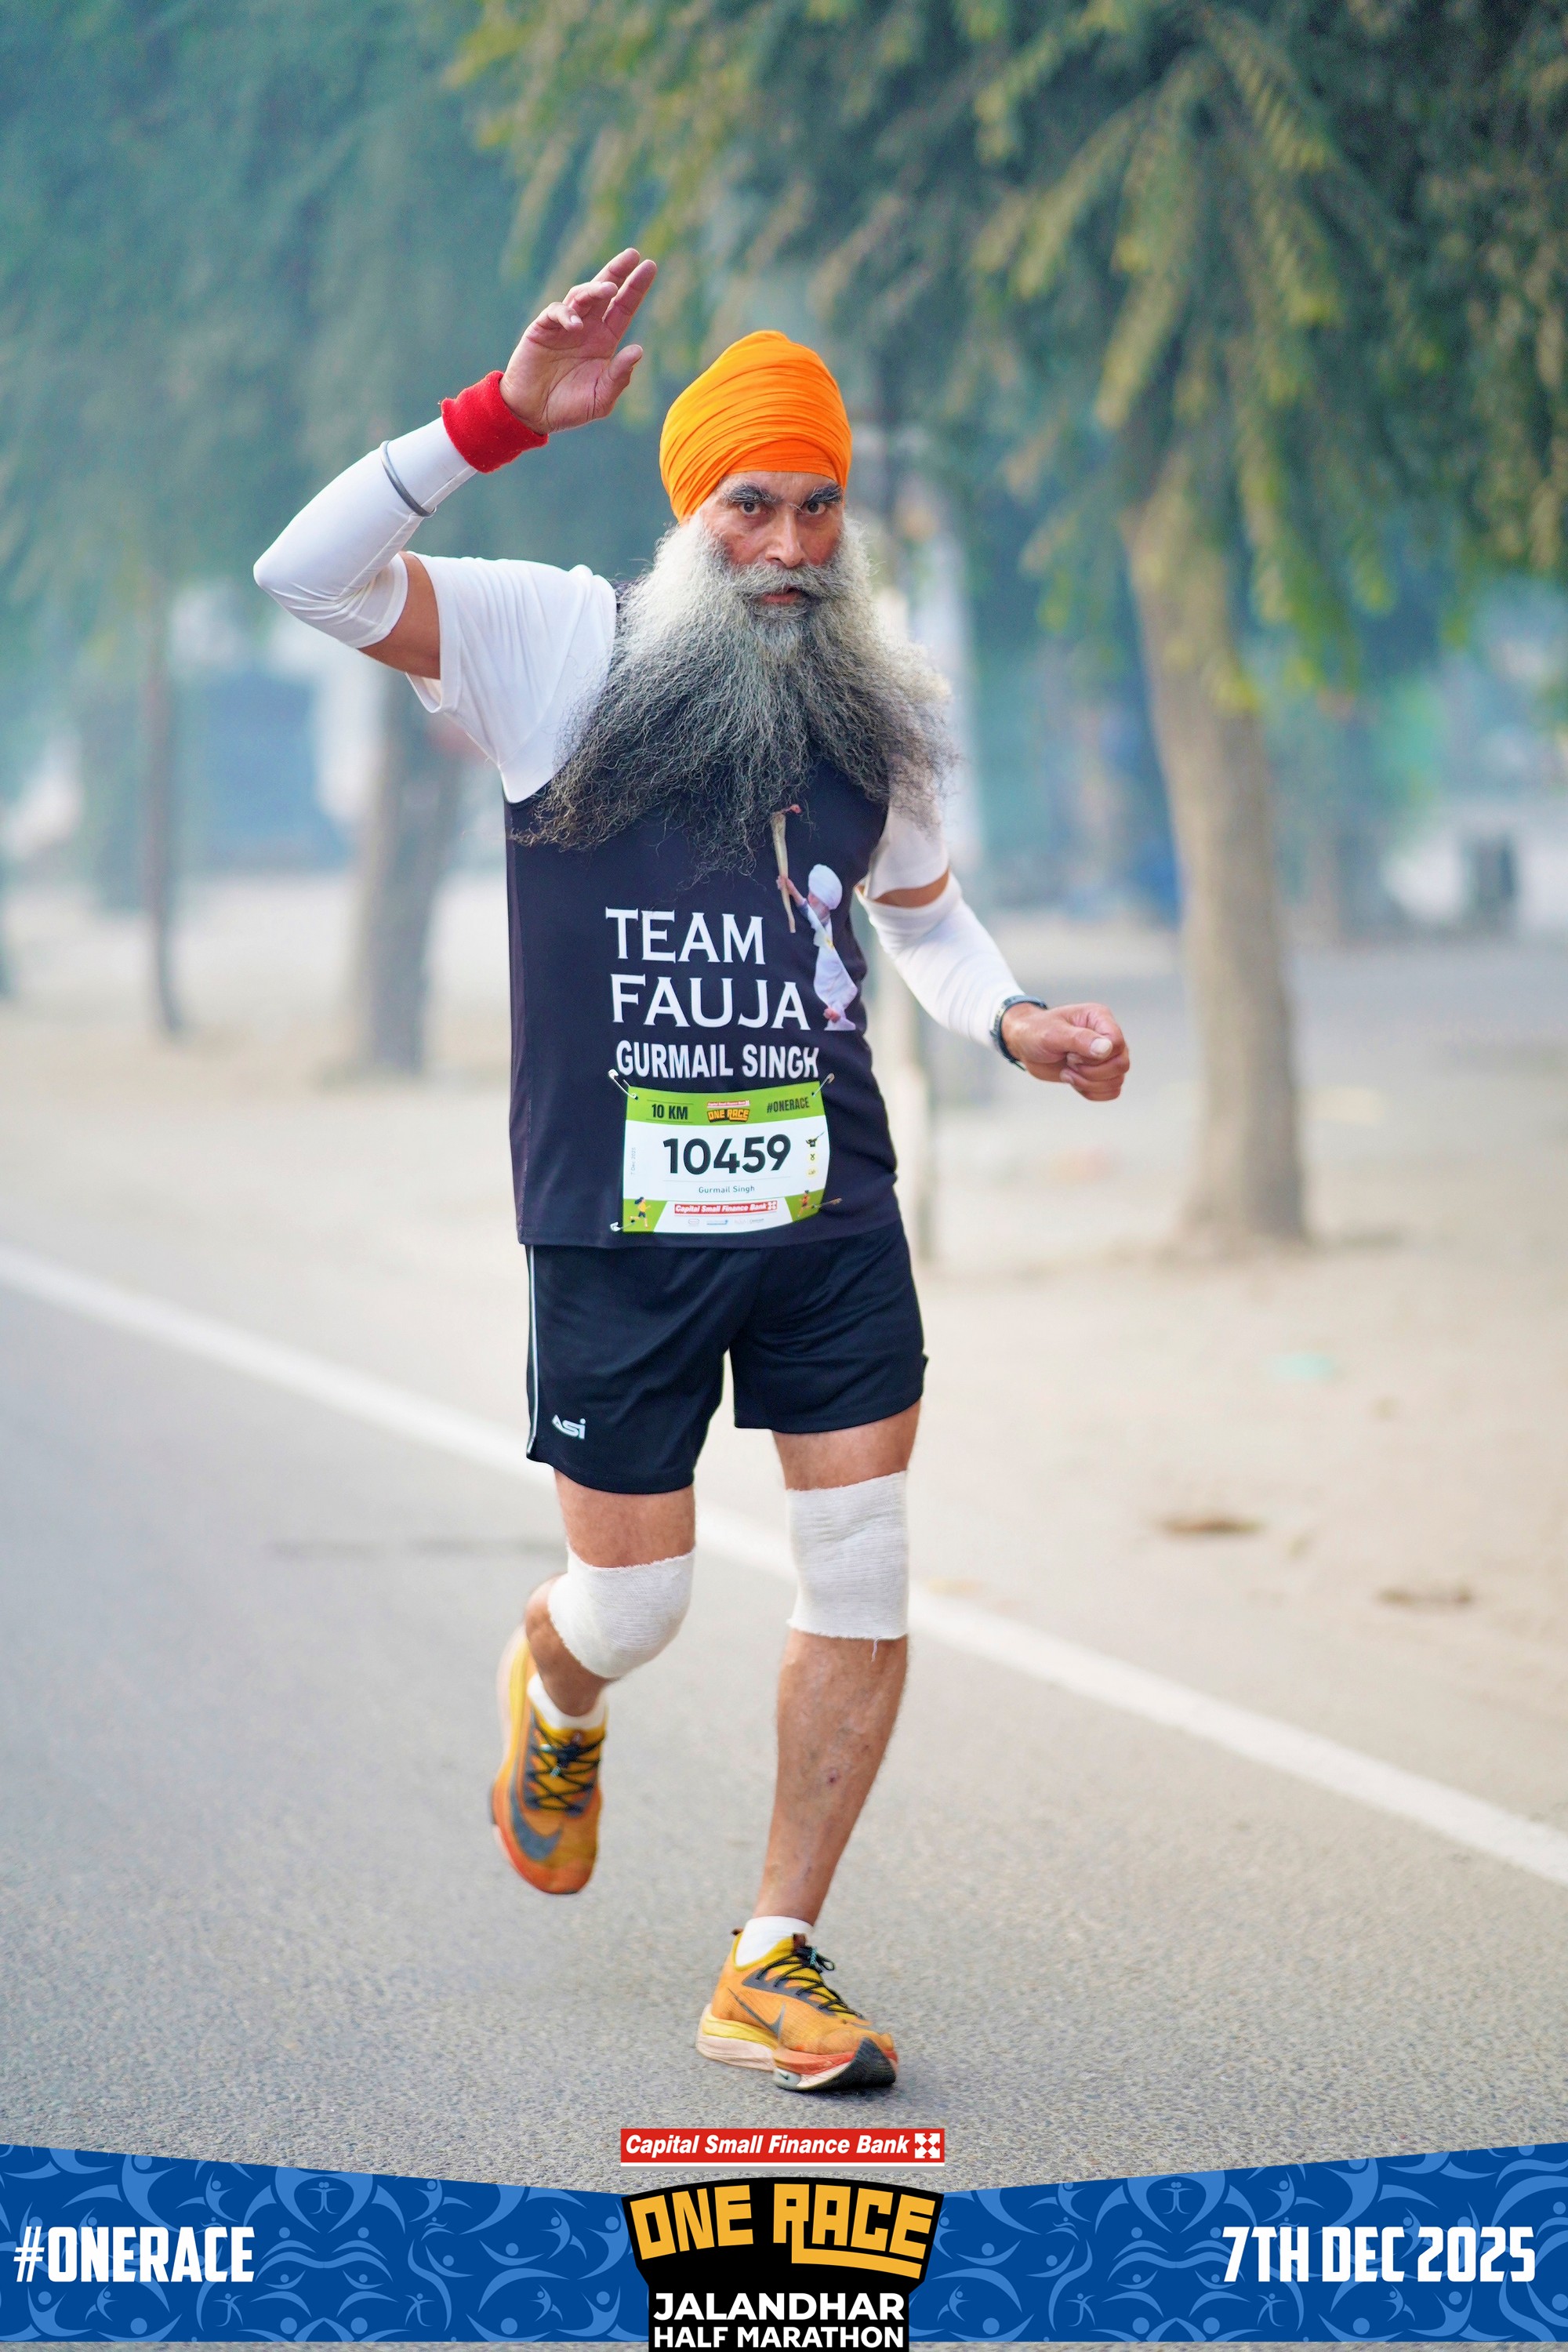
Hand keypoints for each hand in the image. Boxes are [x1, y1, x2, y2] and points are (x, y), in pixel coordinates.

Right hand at [499, 248, 656, 435]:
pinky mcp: (542, 329)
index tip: (649, 267)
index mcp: (604, 341)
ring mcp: (563, 326)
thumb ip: (619, 377)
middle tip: (633, 255)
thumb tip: (638, 350)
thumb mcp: (601, 399)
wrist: (532, 414)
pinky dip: (567, 314)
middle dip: (617, 272)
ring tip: (609, 289)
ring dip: (595, 289)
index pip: (622, 308)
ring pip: (581, 296)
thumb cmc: (569, 408)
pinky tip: (576, 325)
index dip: (635, 288)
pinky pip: (556, 313)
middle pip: (604, 292)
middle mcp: (586, 328)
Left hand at [1000, 1000, 1128, 1099]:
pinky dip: (1092, 1092)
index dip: (1096, 1057)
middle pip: (1121, 1064)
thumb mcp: (1053, 1034)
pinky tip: (1074, 1082)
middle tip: (1069, 1063)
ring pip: (1117, 1080)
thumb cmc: (1035, 1032)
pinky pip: (1111, 1091)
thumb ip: (1080, 1040)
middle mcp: (1107, 1036)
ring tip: (1067, 1072)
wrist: (1024, 1044)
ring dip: (1089, 1083)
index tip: (1071, 1054)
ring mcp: (1105, 1056)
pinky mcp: (1099, 1073)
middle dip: (1092, 1072)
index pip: (1117, 1043)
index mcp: (1099, 1019)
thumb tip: (1107, 1048)